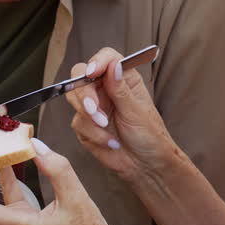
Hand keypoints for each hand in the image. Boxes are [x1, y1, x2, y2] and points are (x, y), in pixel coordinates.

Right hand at [65, 47, 178, 184]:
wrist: (145, 166)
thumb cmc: (150, 137)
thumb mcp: (137, 112)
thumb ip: (121, 89)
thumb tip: (112, 65)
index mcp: (124, 79)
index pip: (106, 58)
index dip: (97, 62)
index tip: (92, 73)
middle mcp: (106, 88)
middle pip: (81, 76)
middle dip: (85, 94)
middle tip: (95, 111)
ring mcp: (94, 106)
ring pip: (74, 99)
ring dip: (89, 116)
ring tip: (106, 128)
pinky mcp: (85, 125)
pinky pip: (78, 123)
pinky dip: (93, 134)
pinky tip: (110, 142)